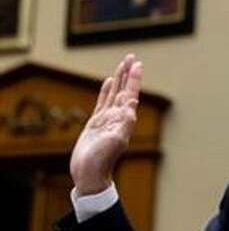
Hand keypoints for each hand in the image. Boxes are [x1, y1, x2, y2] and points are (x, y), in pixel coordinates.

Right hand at [70, 55, 142, 195]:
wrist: (89, 174)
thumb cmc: (101, 160)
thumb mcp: (115, 142)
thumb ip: (124, 125)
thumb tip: (132, 106)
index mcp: (125, 120)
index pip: (131, 94)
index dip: (134, 79)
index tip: (137, 64)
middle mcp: (118, 117)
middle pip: (125, 90)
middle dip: (129, 74)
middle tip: (132, 56)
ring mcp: (107, 119)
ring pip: (115, 93)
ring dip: (120, 78)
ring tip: (124, 64)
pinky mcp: (96, 123)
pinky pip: (103, 101)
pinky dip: (107, 90)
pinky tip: (109, 82)